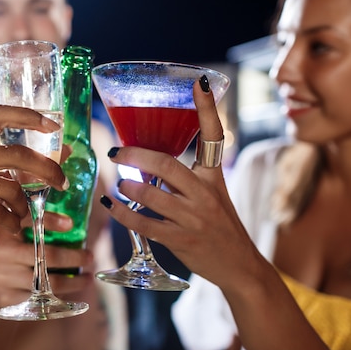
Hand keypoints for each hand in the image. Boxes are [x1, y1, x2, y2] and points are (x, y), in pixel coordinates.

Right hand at [0, 105, 67, 256]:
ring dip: (25, 206)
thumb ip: (25, 166)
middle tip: (63, 184)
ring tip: (26, 215)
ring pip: (8, 187)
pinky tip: (13, 227)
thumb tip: (66, 153)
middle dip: (46, 169)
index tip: (54, 125)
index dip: (27, 115)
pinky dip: (12, 222)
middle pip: (14, 153)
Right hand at [0, 213, 93, 307]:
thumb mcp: (13, 232)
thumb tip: (73, 220)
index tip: (71, 224)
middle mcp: (0, 253)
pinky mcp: (6, 300)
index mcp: (4, 231)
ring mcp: (2, 278)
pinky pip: (40, 300)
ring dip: (73, 282)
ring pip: (47, 283)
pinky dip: (60, 296)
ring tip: (87, 278)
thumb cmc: (8, 250)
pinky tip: (70, 291)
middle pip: (46, 256)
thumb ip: (34, 223)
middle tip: (90, 256)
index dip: (50, 221)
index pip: (28, 221)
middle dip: (73, 258)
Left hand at [100, 80, 262, 289]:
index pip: (214, 136)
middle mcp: (205, 194)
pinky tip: (109, 204)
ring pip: (153, 196)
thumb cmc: (220, 224)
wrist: (240, 265)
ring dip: (128, 187)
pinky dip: (122, 214)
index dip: (206, 109)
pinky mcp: (181, 241)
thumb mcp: (214, 193)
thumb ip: (189, 175)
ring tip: (117, 182)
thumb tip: (152, 157)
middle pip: (168, 165)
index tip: (197, 83)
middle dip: (137, 155)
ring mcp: (193, 219)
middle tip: (116, 152)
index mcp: (213, 177)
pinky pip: (145, 225)